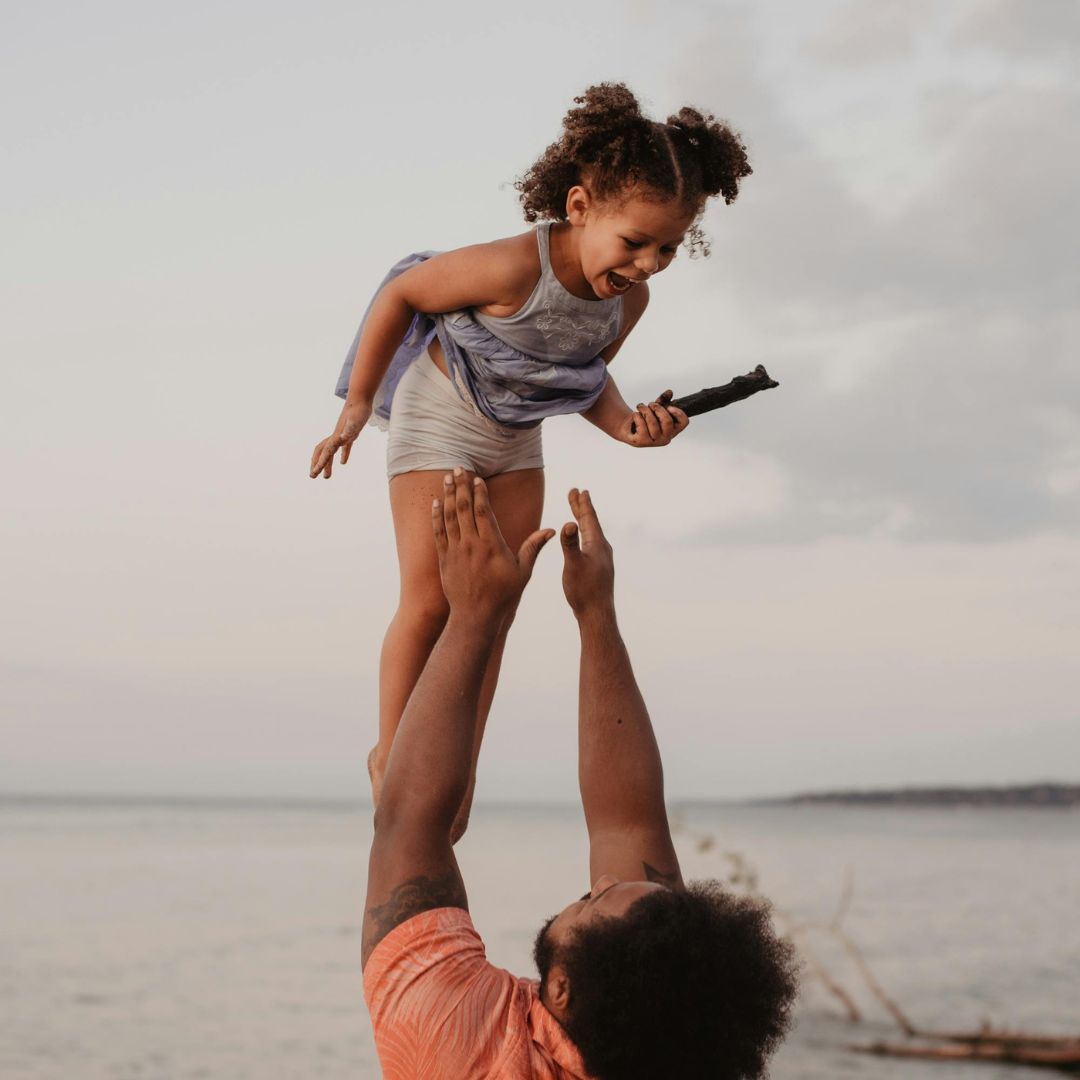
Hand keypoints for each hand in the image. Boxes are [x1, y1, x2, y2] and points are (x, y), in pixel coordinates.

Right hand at [310, 400, 371, 478]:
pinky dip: (343, 455)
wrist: (360, 399)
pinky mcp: (351, 434)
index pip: (326, 453)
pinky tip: (343, 462)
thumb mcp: (355, 422)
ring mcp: (342, 435)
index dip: (320, 464)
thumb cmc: (358, 410)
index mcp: (337, 437)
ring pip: (331, 452)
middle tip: (313, 476)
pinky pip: (344, 447)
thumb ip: (348, 430)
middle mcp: (337, 437)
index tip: (314, 474)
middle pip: (323, 452)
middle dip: (317, 464)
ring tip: (327, 476)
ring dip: (328, 464)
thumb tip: (342, 439)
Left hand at [432, 470, 553, 622]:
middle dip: (460, 486)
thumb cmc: (503, 595)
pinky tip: (436, 503)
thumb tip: (552, 530)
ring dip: (447, 496)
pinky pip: (439, 533)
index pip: (483, 511)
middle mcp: (471, 544)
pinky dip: (437, 516)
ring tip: (446, 478)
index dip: (479, 492)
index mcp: (491, 545)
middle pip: (464, 508)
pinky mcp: (445, 559)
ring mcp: (456, 551)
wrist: (475, 617)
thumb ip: (533, 547)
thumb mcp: (523, 572)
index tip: (477, 478)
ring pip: (449, 517)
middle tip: (458, 468)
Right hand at [560, 488, 615, 618]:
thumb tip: (568, 524)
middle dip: (581, 508)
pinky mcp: (599, 568)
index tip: (579, 490)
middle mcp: (602, 549)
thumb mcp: (573, 565)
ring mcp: (602, 559)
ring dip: (583, 521)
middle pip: (590, 523)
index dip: (582, 504)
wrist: (596, 614)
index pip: (589, 519)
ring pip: (591, 533)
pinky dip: (585, 535)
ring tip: (578, 513)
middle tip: (576, 493)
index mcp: (597, 544)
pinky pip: (591, 544)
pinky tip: (584, 541)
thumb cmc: (584, 590)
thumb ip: (570, 544)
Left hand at [619, 390, 688, 447]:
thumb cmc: (646, 418)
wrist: (628, 428)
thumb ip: (663, 399)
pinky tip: (635, 415)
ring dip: (645, 410)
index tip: (669, 406)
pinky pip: (641, 425)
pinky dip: (637, 416)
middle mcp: (665, 438)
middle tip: (650, 404)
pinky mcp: (641, 442)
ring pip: (652, 422)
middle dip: (658, 408)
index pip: (684, 422)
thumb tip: (669, 392)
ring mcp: (653, 442)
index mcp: (673, 430)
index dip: (678, 413)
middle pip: (667, 421)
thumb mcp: (656, 408)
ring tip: (640, 406)